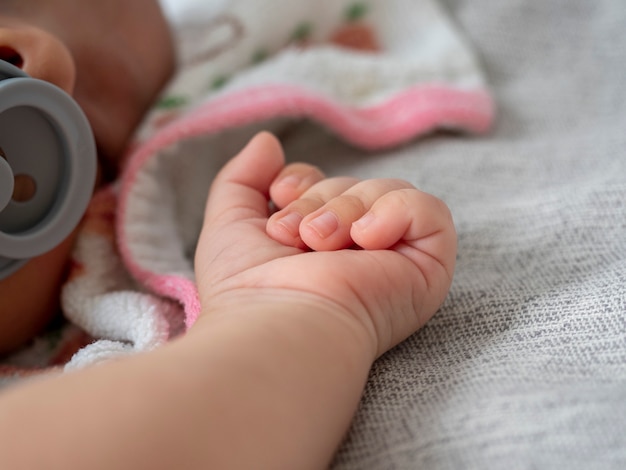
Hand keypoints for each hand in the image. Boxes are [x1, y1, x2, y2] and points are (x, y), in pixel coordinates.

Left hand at [194, 132, 455, 356]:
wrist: (277, 326)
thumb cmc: (247, 287)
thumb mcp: (231, 223)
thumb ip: (243, 178)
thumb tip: (268, 141)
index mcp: (325, 246)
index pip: (330, 186)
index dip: (305, 180)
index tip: (279, 196)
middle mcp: (363, 254)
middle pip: (356, 186)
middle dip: (320, 200)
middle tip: (296, 236)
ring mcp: (398, 261)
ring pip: (389, 190)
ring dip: (347, 209)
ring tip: (321, 242)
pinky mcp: (428, 268)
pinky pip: (429, 210)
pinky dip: (395, 211)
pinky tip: (365, 239)